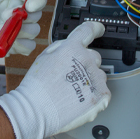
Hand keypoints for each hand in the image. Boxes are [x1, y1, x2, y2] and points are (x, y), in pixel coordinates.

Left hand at [0, 0, 46, 55]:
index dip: (39, 2)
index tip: (28, 6)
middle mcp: (22, 15)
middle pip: (38, 16)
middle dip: (20, 18)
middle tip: (1, 16)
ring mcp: (20, 31)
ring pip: (34, 33)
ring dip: (17, 32)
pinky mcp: (15, 45)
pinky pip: (28, 47)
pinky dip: (18, 45)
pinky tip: (4, 40)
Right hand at [0, 22, 110, 138]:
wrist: (36, 110)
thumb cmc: (37, 86)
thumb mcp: (44, 56)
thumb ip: (62, 47)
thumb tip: (72, 45)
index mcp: (72, 48)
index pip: (88, 30)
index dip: (96, 28)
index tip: (99, 29)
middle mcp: (86, 60)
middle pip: (94, 57)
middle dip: (86, 63)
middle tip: (72, 76)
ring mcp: (94, 78)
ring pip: (98, 75)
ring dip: (90, 80)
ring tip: (73, 92)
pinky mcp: (100, 95)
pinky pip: (103, 92)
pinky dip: (95, 96)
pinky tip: (80, 100)